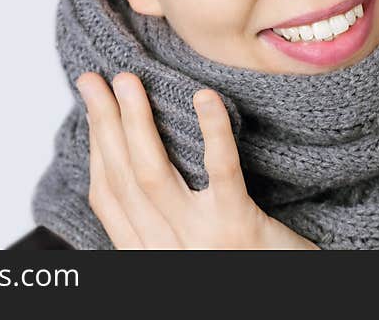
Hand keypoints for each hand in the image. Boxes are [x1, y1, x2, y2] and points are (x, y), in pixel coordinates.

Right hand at [76, 71, 319, 249]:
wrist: (286, 297)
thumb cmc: (244, 260)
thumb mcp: (191, 245)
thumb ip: (163, 219)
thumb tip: (136, 160)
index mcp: (149, 253)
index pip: (108, 196)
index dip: (96, 147)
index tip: (91, 107)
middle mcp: (166, 251)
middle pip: (123, 179)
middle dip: (104, 124)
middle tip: (95, 80)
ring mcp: (201, 239)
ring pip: (153, 174)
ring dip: (136, 122)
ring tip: (128, 81)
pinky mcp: (238, 226)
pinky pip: (221, 172)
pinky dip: (212, 132)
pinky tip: (204, 97)